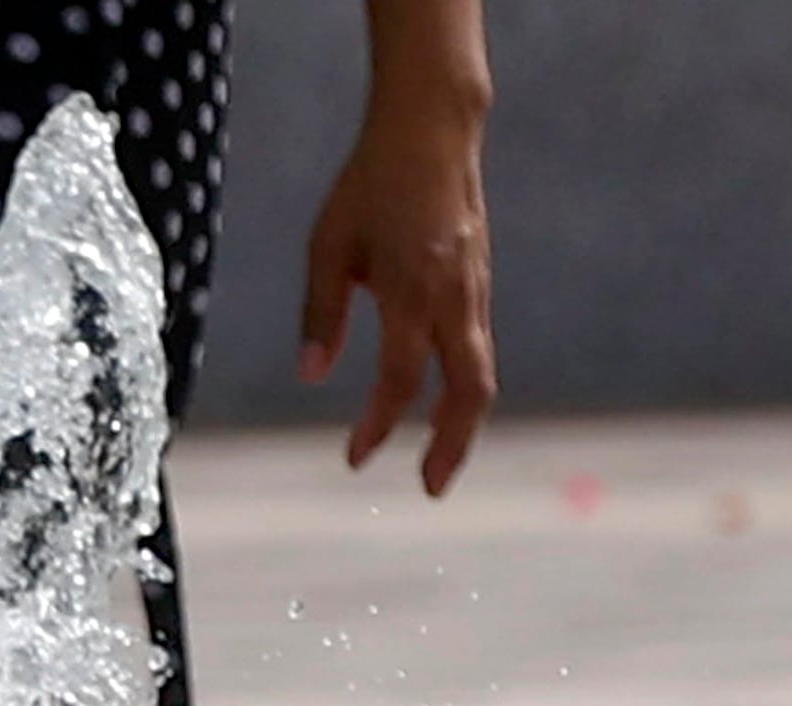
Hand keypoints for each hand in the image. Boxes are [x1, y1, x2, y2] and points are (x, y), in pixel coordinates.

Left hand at [299, 2, 495, 494]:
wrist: (433, 131)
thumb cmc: (372, 184)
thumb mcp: (330, 245)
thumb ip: (321, 313)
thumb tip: (312, 377)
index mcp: (411, 288)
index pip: (399, 376)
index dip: (378, 424)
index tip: (355, 458)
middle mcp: (453, 298)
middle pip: (467, 391)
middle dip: (453, 445)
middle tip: (432, 488)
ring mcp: (474, 293)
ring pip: (480, 375)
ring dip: (462, 424)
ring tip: (439, 459)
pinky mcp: (480, 287)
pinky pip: (477, 350)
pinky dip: (462, 387)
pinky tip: (439, 402)